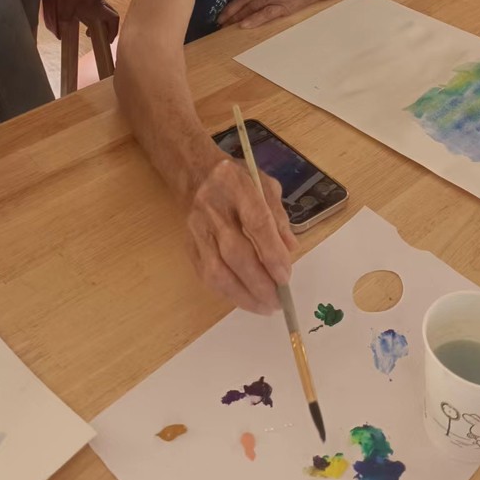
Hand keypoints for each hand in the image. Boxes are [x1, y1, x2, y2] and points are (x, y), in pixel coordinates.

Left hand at [61, 0, 118, 43]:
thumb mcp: (71, 0)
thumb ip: (67, 15)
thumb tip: (63, 30)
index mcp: (99, 10)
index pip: (112, 23)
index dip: (112, 33)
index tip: (107, 41)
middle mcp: (101, 4)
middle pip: (110, 18)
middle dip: (105, 28)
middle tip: (92, 34)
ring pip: (101, 11)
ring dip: (95, 19)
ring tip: (83, 25)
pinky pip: (94, 4)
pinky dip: (88, 10)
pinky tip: (77, 9)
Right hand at [186, 156, 295, 313]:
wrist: (193, 172)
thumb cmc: (235, 178)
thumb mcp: (264, 183)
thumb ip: (278, 215)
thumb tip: (291, 249)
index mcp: (238, 187)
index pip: (257, 224)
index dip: (272, 253)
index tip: (285, 277)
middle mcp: (214, 209)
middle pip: (236, 252)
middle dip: (259, 282)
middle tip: (278, 300)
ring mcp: (198, 228)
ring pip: (216, 270)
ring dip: (242, 295)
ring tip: (263, 307)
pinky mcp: (189, 244)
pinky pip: (205, 275)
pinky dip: (226, 292)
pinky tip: (244, 298)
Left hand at [218, 0, 320, 29]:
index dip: (233, 3)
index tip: (222, 11)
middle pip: (249, 3)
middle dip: (233, 13)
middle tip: (219, 22)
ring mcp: (282, 1)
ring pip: (257, 10)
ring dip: (241, 19)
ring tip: (228, 26)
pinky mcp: (287, 9)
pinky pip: (269, 16)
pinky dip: (256, 20)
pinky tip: (245, 26)